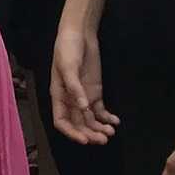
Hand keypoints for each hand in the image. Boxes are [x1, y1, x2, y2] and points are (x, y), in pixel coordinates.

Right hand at [51, 19, 116, 145]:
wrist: (79, 34)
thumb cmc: (67, 49)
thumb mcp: (68, 66)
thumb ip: (75, 88)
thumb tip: (83, 109)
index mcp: (59, 96)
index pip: (61, 121)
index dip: (71, 133)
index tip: (85, 140)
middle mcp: (71, 100)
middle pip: (78, 124)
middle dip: (90, 134)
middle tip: (104, 139)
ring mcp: (83, 97)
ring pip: (90, 120)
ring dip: (99, 128)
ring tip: (111, 131)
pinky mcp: (95, 92)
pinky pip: (100, 110)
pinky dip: (107, 118)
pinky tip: (115, 121)